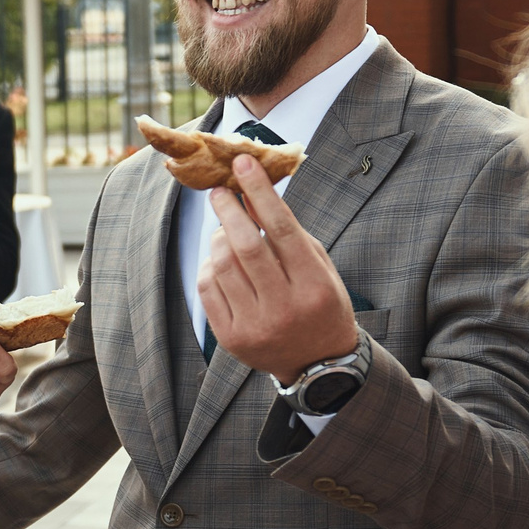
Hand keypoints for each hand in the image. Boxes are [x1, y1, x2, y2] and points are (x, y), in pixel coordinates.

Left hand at [196, 155, 359, 382]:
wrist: (318, 364)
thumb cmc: (320, 304)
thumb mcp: (319, 267)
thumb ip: (288, 234)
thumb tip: (253, 196)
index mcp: (314, 285)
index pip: (282, 228)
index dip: (260, 191)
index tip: (244, 164)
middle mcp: (285, 307)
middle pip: (246, 246)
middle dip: (228, 210)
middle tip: (219, 191)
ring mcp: (256, 326)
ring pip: (221, 266)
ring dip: (218, 238)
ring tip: (224, 230)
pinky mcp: (232, 339)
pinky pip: (207, 290)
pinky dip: (209, 267)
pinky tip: (219, 261)